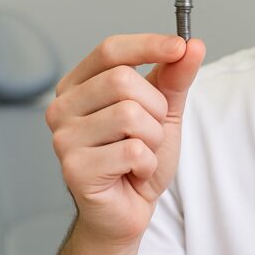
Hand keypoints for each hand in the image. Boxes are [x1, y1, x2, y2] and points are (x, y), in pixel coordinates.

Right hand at [45, 34, 204, 245]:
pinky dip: (146, 163)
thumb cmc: (138, 156)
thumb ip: (175, 77)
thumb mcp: (163, 110)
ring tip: (141, 154)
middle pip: (123, 81)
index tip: (181, 46)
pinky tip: (134, 173)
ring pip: (130, 116)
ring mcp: (63, 138)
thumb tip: (192, 45)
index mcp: (78, 86)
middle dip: (155, 108)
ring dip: (152, 139)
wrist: (129, 208)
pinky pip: (132, 151)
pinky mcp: (74, 168)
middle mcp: (62, 108)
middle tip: (150, 132)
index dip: (148, 45)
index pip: (110, 50)